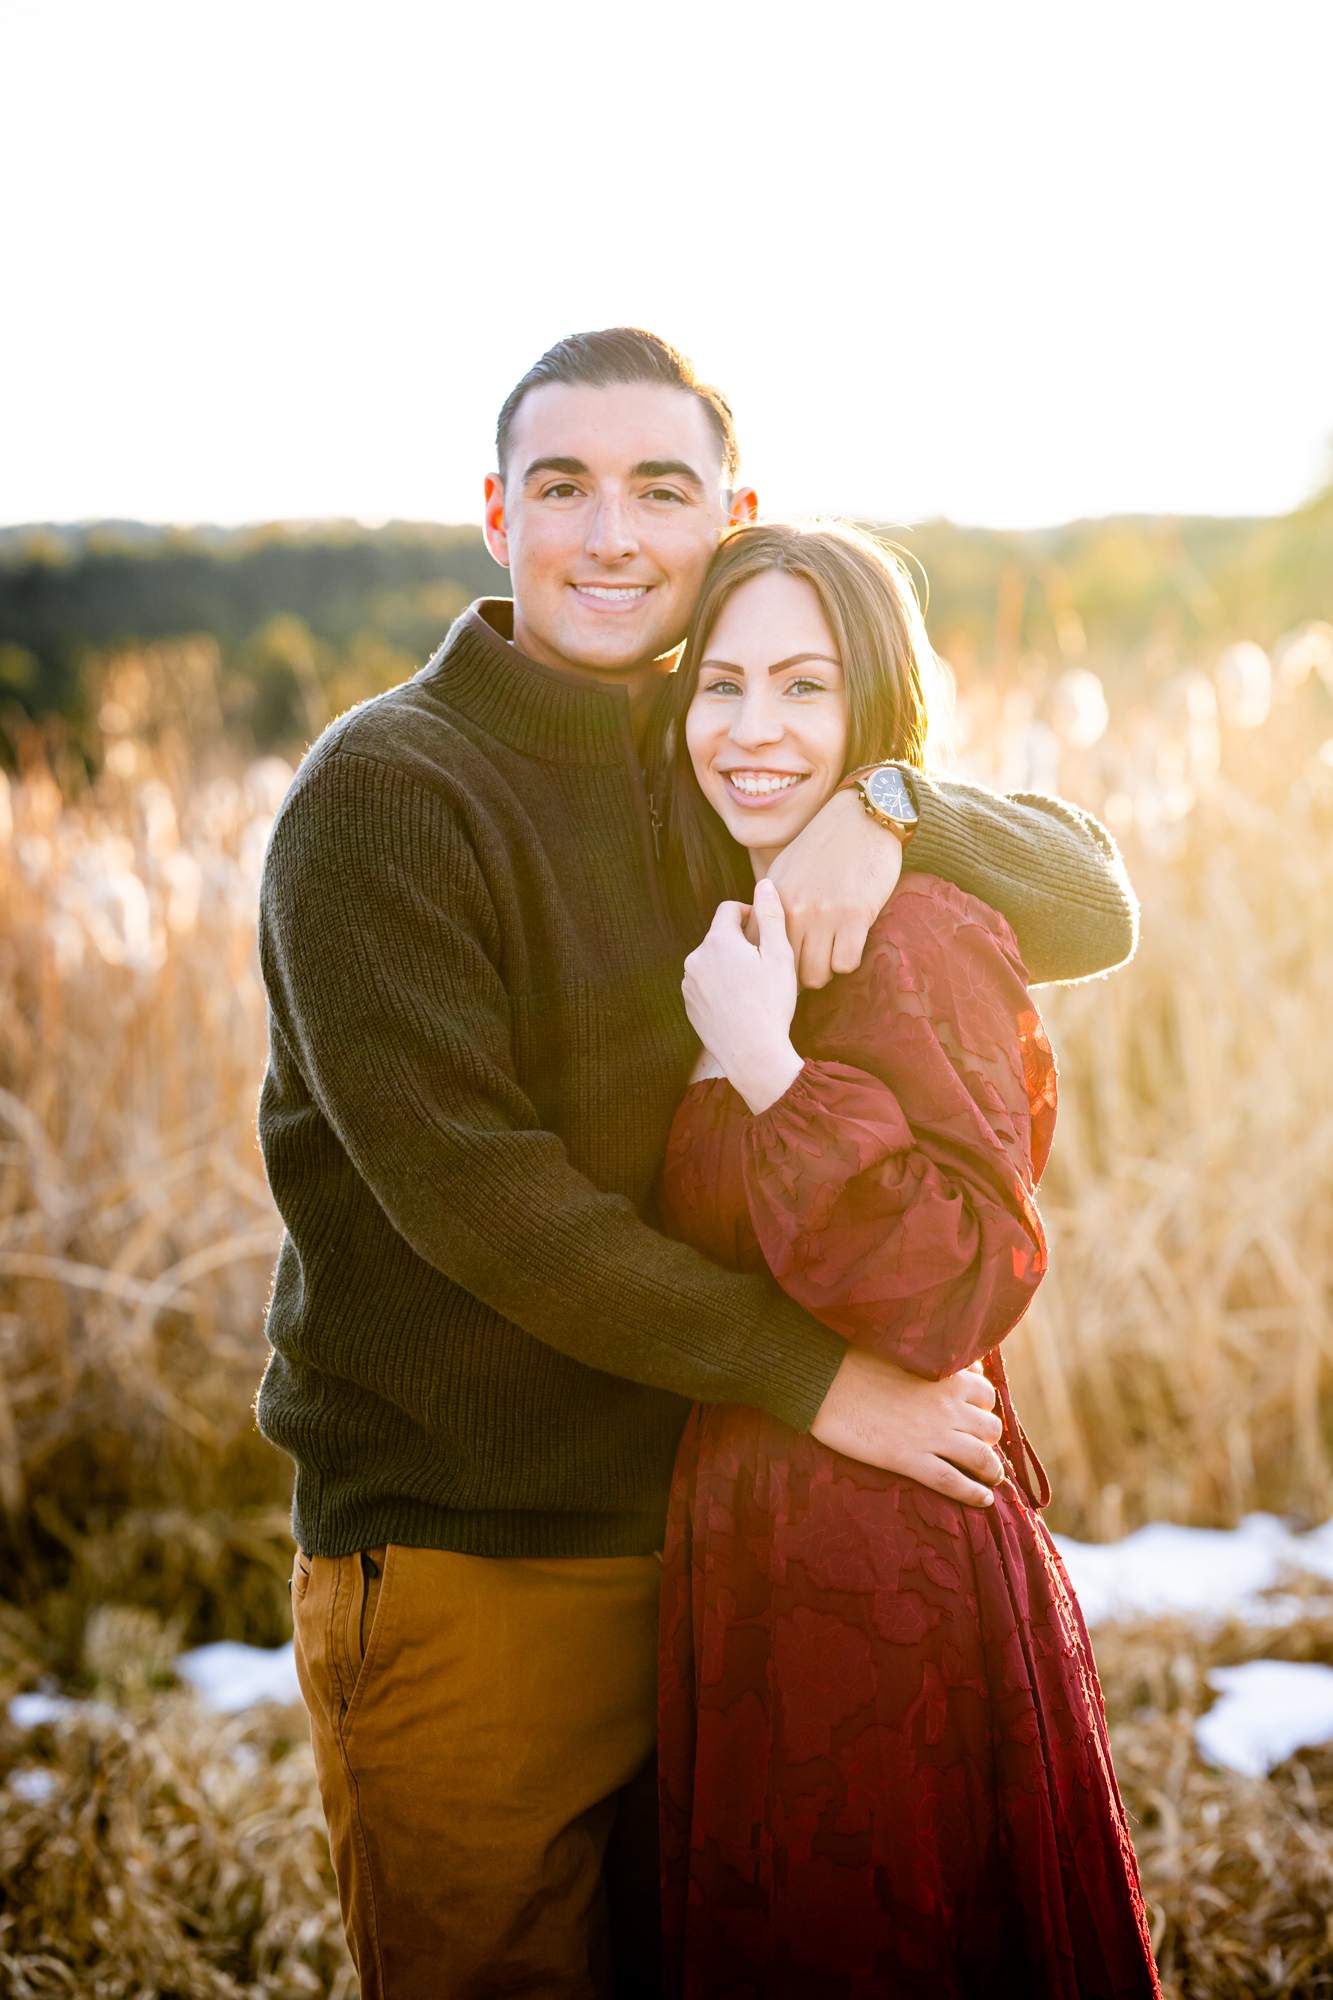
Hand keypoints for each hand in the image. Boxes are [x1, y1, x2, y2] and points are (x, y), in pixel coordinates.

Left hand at [681, 880, 802, 1114]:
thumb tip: (764, 883)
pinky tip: (739, 1002)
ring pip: (711, 961)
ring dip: (728, 964)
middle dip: (739, 942)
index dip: (748, 913)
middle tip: (764, 963)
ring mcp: (688, 983)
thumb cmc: (771, 1004)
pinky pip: (704, 983)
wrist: (753, 1054)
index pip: (728, 909)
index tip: (764, 930)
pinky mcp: (688, 1004)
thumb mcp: (780, 956)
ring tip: (752, 986)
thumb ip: (771, 916)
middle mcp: (696, 958)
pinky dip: (719, 985)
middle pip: (718, 936)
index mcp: (718, 942)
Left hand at [765, 786, 903, 988]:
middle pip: (786, 970)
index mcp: (773, 898)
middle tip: (813, 964)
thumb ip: (772, 902)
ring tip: (831, 957)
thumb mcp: (786, 869)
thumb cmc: (826, 845)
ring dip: (825, 971)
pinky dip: (848, 962)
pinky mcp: (855, 916)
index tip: (784, 962)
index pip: (758, 949)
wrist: (862, 818)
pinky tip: (851, 946)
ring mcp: (823, 913)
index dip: (770, 963)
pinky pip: (845, 964)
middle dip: (799, 975)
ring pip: (815, 975)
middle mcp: (793, 908)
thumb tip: (759, 935)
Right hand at [810, 1347, 1004, 1505]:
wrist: (824, 1381)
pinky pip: (952, 1482)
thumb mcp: (903, 1351)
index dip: (983, 1407)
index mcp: (946, 1377)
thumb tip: (958, 1366)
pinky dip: (973, 1494)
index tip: (976, 1415)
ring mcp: (930, 1436)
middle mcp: (947, 1407)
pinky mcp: (909, 1460)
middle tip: (977, 1445)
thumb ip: (933, 1360)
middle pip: (990, 1428)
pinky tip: (982, 1500)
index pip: (985, 1394)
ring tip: (991, 1477)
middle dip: (988, 1438)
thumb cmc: (857, 1360)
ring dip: (991, 1470)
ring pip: (980, 1458)